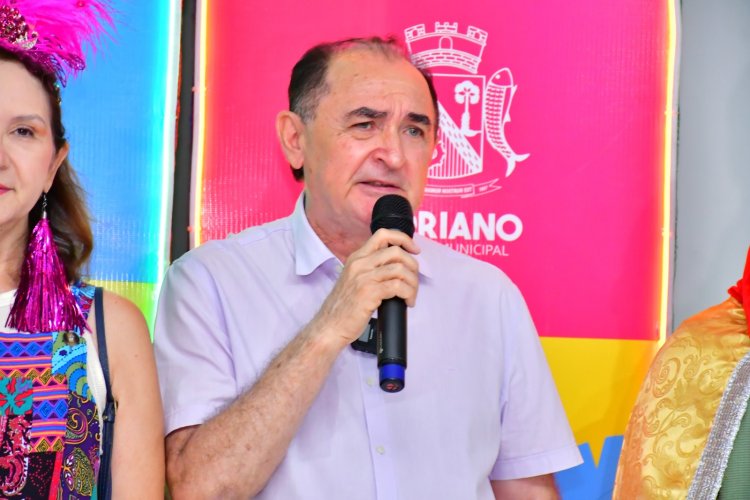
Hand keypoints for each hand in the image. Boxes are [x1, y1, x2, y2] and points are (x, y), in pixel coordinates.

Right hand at [310, 229, 419, 348]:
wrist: (329, 326)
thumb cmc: (343, 308)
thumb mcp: (353, 280)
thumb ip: (370, 269)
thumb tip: (397, 268)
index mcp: (356, 258)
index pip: (383, 235)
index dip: (403, 239)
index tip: (414, 250)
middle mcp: (360, 264)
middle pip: (396, 252)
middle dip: (412, 266)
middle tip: (413, 280)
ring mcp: (364, 277)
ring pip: (400, 269)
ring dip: (412, 283)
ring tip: (411, 295)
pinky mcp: (369, 292)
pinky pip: (398, 286)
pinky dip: (409, 294)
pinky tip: (407, 302)